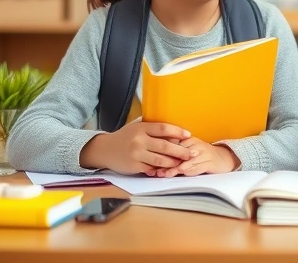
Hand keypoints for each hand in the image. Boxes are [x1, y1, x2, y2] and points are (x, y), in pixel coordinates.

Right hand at [80, 122, 195, 174]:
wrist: (105, 149)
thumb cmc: (125, 137)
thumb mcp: (137, 127)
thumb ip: (153, 129)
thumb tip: (175, 132)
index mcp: (142, 128)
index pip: (163, 128)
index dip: (177, 131)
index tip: (188, 135)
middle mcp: (139, 140)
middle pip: (165, 146)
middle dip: (181, 151)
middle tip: (193, 153)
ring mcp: (136, 154)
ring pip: (160, 159)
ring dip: (174, 162)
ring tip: (184, 163)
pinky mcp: (133, 166)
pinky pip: (151, 169)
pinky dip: (161, 170)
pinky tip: (169, 170)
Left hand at [152, 138, 240, 176]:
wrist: (223, 158)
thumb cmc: (201, 156)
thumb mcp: (187, 151)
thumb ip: (174, 153)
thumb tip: (153, 160)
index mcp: (188, 140)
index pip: (173, 144)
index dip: (162, 153)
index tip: (151, 161)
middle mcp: (195, 144)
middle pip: (179, 153)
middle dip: (167, 163)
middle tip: (156, 170)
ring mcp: (204, 153)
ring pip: (187, 161)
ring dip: (176, 168)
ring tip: (166, 174)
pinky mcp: (211, 162)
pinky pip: (199, 166)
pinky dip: (190, 170)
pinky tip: (183, 173)